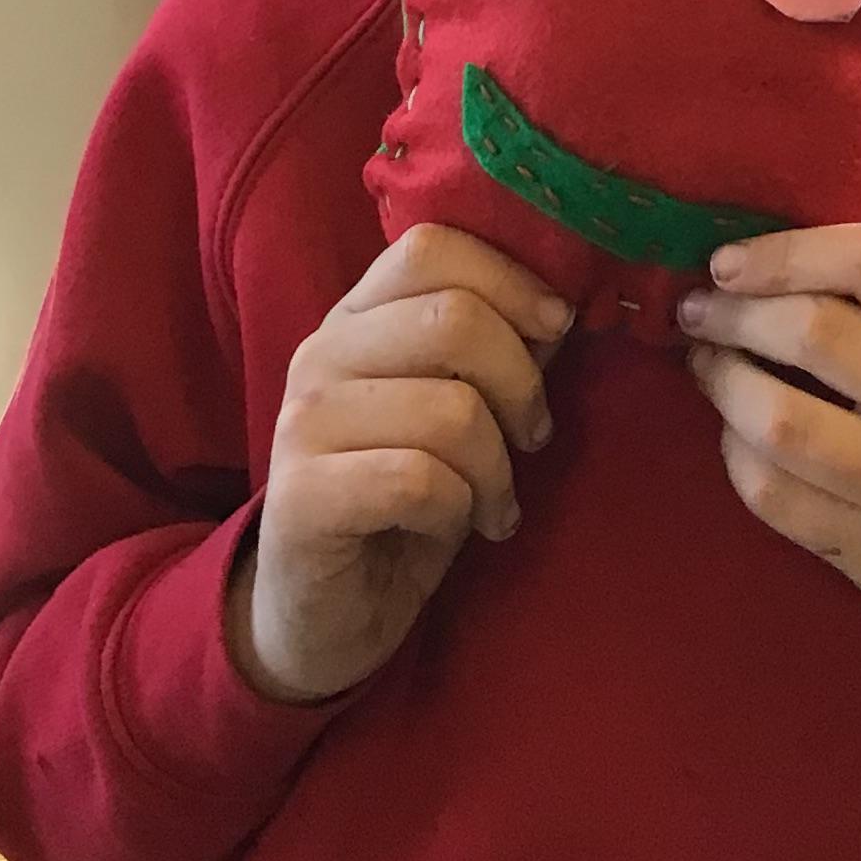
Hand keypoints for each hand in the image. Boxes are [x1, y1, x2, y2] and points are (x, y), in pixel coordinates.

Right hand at [229, 223, 572, 705]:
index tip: (555, 328)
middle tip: (532, 437)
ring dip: (498, 467)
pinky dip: (462, 509)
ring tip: (494, 500)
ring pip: (451, 408)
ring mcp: (304, 423)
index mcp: (356, 317)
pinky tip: (458, 528)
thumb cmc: (403, 501)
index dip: (510, 278)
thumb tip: (558, 306)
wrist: (322, 613)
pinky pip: (422, 481)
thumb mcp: (456, 408)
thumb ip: (495, 347)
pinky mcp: (301, 496)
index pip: (431, 246)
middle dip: (522, 385)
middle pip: (455, 318)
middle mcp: (321, 354)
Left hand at [677, 225, 860, 668]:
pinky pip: (773, 498)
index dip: (784, 250)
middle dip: (734, 314)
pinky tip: (738, 437)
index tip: (729, 261)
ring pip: (777, 422)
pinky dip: (736, 457)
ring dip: (721, 383)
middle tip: (700, 311)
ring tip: (709, 365)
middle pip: (813, 334)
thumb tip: (771, 271)